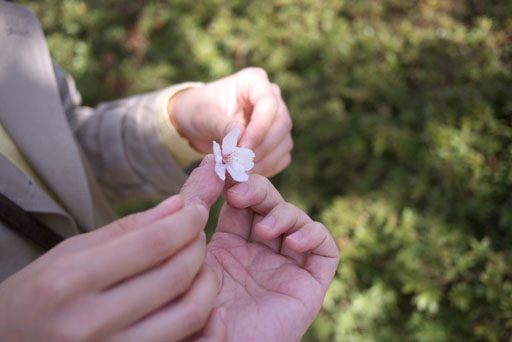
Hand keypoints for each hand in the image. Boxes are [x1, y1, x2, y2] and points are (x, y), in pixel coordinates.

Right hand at [0, 156, 224, 341]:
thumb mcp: (67, 254)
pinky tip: (204, 304)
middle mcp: (91, 323)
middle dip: (198, 247)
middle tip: (197, 235)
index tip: (196, 211)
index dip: (186, 222)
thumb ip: (125, 230)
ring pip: (190, 314)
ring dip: (208, 283)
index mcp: (70, 281)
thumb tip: (177, 205)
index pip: (151, 243)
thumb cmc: (34, 298)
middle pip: (175, 276)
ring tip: (201, 267)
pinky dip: (205, 322)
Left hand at [170, 67, 292, 176]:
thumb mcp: (204, 116)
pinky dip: (268, 167)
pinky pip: (282, 156)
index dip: (259, 128)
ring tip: (241, 171)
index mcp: (254, 81)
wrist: (197, 125)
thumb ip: (222, 125)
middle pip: (282, 123)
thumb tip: (241, 136)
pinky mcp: (277, 140)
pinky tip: (248, 173)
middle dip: (262, 147)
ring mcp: (277, 119)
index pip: (268, 104)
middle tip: (242, 164)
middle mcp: (271, 97)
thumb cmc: (198, 112)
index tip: (243, 148)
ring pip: (284, 142)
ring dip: (265, 160)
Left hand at [205, 175, 339, 341]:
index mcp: (228, 249)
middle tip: (238, 192)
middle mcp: (259, 255)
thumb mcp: (186, 258)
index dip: (234, 181)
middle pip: (268, 203)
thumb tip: (203, 165)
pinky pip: (324, 249)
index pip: (239, 201)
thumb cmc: (193, 319)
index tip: (223, 167)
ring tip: (264, 229)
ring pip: (296, 219)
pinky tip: (292, 243)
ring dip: (282, 212)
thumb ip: (190, 215)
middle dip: (257, 189)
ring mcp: (286, 269)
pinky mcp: (310, 286)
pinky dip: (313, 234)